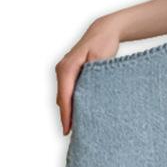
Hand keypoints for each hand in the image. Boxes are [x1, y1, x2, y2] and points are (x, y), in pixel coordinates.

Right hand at [55, 16, 121, 134]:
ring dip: (69, 111)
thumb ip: (92, 76)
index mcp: (67, 68)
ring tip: (76, 129)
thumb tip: (85, 95)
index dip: (66, 115)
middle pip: (62, 99)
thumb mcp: (100, 59)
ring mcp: (64, 71)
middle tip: (73, 136)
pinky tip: (78, 114)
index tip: (67, 130)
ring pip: (65, 96)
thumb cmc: (104, 43)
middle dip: (67, 116)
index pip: (65, 96)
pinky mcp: (70, 73)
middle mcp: (62, 69)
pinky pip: (68, 91)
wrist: (104, 31)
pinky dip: (72, 103)